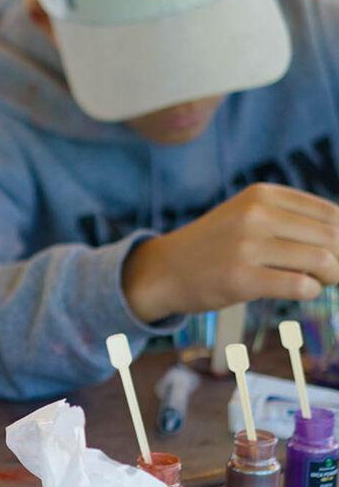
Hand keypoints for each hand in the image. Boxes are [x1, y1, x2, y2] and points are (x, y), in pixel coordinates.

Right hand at [123, 184, 338, 321]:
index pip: (330, 213)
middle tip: (332, 273)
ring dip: (330, 277)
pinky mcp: (240, 279)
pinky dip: (310, 291)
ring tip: (319, 282)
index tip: (334, 253)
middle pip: (331, 237)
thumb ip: (290, 218)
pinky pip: (299, 285)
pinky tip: (300, 291)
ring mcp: (246, 247)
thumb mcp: (247, 216)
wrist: (164, 270)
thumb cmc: (215, 247)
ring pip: (321, 261)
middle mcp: (255, 215)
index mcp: (262, 195)